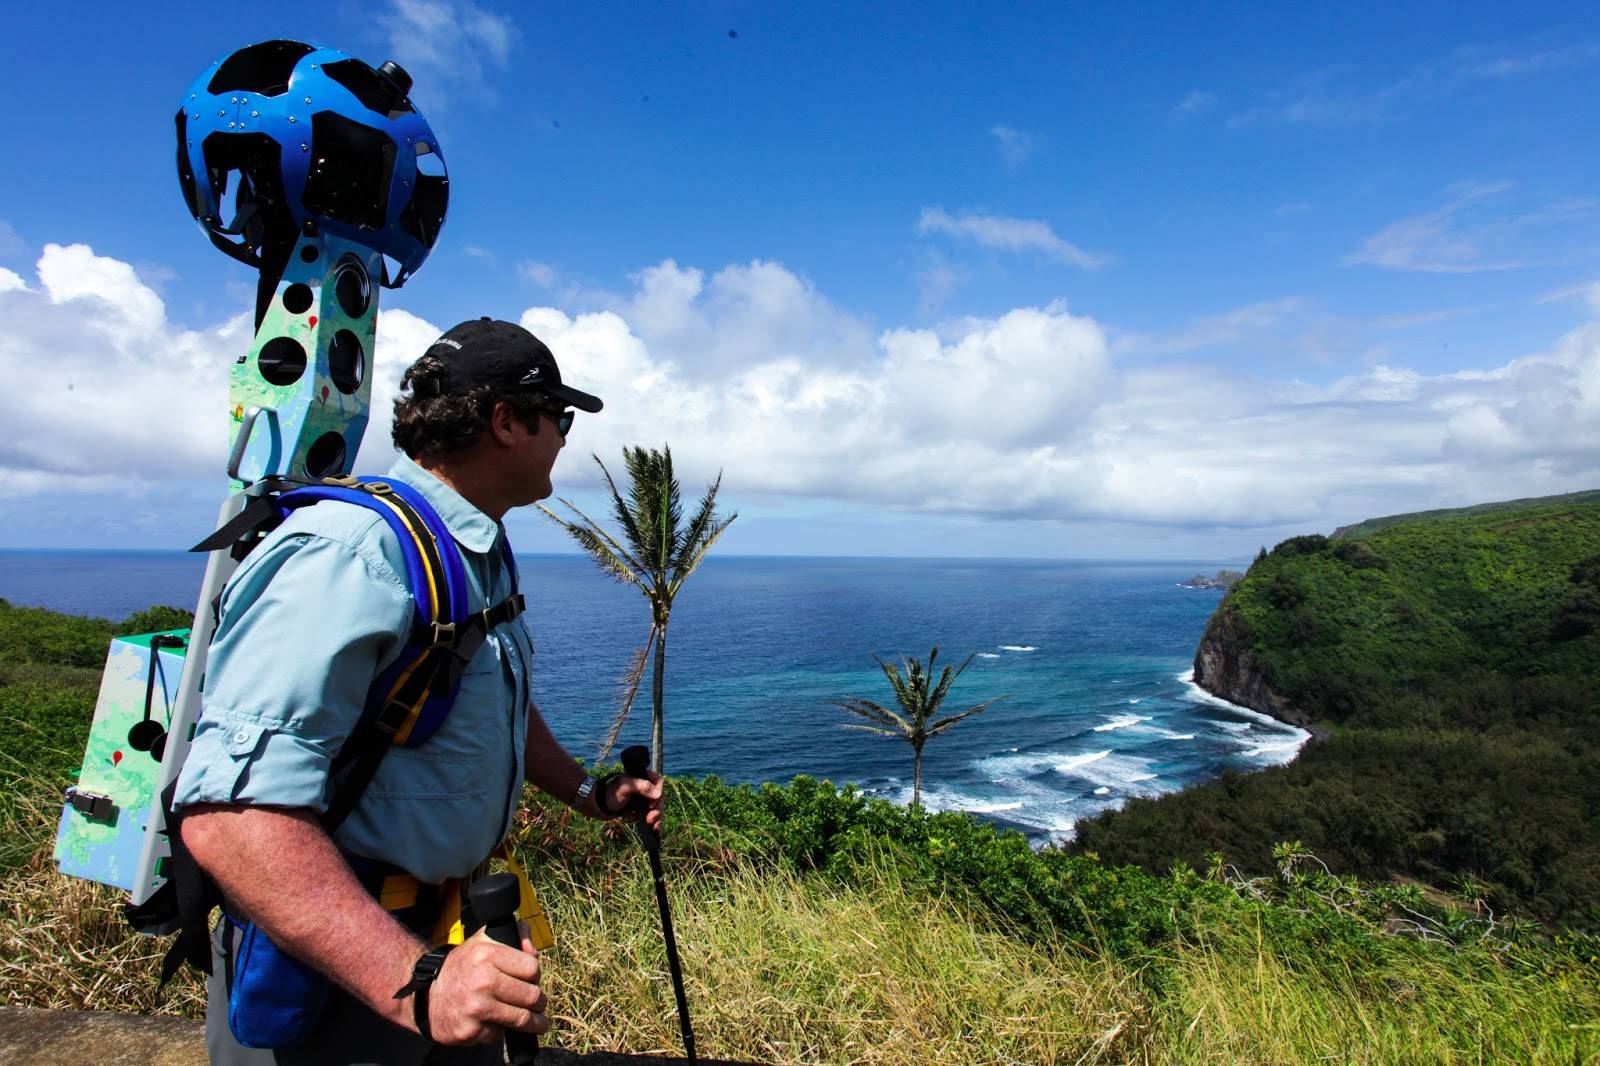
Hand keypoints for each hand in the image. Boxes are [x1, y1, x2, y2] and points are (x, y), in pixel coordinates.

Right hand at [423, 926, 547, 1045]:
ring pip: (522, 1019)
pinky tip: (495, 1022)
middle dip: (540, 1002)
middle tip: (539, 1004)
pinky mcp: (470, 1031)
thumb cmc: (459, 968)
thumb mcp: (481, 942)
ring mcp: (476, 1008)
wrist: (424, 997)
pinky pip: (500, 1034)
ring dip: (535, 1023)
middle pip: (532, 996)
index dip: (535, 975)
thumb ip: (511, 937)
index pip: (532, 968)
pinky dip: (501, 1030)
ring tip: (539, 1023)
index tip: (533, 980)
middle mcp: (482, 981)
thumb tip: (529, 939)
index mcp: (487, 955)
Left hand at [606, 769, 664, 832]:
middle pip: (659, 797)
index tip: (651, 805)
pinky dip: (648, 821)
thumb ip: (641, 787)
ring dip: (655, 817)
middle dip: (657, 810)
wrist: (600, 806)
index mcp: (643, 776)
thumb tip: (657, 794)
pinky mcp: (641, 807)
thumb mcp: (625, 788)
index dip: (658, 794)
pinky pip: (651, 814)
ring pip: (657, 807)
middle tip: (650, 820)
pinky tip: (638, 822)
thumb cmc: (611, 793)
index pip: (658, 782)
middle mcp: (646, 786)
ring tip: (650, 825)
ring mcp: (644, 797)